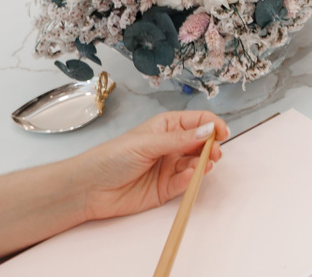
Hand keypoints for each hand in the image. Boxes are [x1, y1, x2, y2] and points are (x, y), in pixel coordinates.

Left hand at [72, 110, 231, 222]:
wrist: (89, 189)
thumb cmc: (112, 158)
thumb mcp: (146, 143)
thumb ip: (179, 139)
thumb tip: (208, 131)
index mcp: (167, 127)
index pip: (198, 122)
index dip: (212, 126)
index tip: (222, 133)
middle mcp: (171, 146)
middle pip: (201, 143)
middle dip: (210, 147)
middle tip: (213, 153)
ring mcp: (170, 167)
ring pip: (196, 164)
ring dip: (202, 164)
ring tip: (201, 167)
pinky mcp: (166, 188)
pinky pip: (185, 182)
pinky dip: (190, 180)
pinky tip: (188, 177)